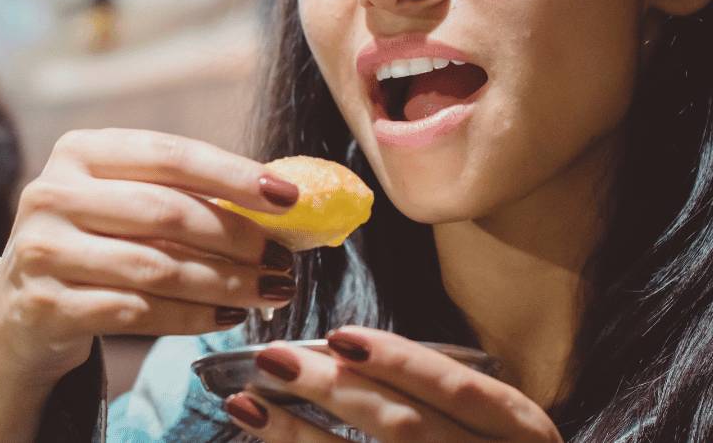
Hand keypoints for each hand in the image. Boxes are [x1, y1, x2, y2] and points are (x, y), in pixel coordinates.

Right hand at [0, 128, 300, 387]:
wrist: (22, 313)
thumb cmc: (95, 247)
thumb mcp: (123, 205)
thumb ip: (185, 195)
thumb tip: (280, 199)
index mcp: (79, 152)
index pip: (169, 155)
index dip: (232, 175)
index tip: (287, 197)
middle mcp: (52, 193)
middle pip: (167, 212)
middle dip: (237, 238)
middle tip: (282, 260)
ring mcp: (44, 250)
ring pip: (157, 267)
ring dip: (225, 282)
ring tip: (268, 291)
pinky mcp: (47, 305)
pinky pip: (138, 311)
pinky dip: (193, 317)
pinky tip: (227, 316)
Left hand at [224, 326, 562, 441]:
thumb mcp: (492, 425)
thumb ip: (436, 395)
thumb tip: (343, 353)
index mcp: (520, 431)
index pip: (456, 389)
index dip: (398, 360)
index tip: (339, 335)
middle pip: (404, 426)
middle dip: (333, 391)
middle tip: (273, 359)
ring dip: (300, 436)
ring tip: (247, 406)